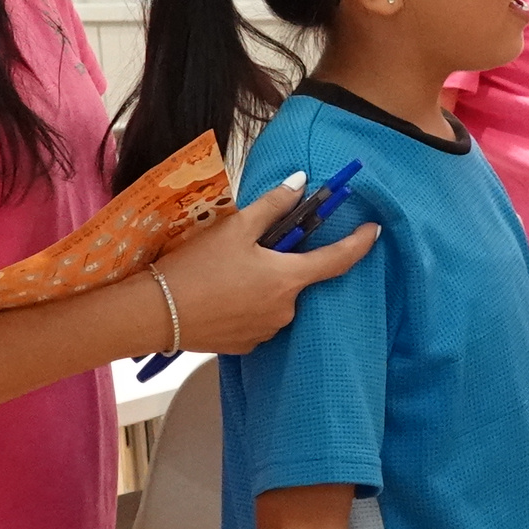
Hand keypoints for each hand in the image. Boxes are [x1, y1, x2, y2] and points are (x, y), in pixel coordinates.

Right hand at [158, 178, 379, 353]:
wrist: (155, 313)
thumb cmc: (195, 267)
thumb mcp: (235, 229)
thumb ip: (273, 205)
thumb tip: (300, 181)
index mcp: (287, 279)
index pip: (337, 260)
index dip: (360, 244)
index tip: (374, 231)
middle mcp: (285, 310)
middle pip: (298, 279)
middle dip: (282, 262)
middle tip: (252, 249)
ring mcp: (267, 332)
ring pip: (277, 300)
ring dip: (263, 285)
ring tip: (226, 273)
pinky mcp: (247, 346)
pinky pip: (258, 319)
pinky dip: (247, 305)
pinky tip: (221, 296)